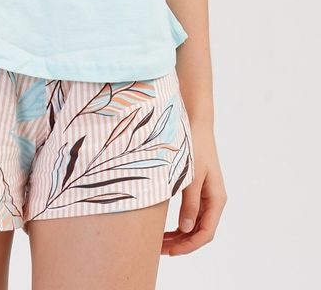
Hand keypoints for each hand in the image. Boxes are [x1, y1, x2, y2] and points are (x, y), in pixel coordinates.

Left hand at [161, 117, 227, 255]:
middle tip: (158, 250)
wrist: (195, 122)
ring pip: (193, 224)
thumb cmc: (194, 145)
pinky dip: (178, 223)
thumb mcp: (190, 175)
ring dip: (178, 235)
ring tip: (158, 242)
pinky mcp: (197, 188)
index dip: (188, 246)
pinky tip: (164, 227)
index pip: (205, 233)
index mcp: (216, 199)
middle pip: (199, 232)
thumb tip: (185, 229)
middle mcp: (213, 200)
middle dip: (181, 244)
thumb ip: (189, 203)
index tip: (170, 252)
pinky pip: (190, 213)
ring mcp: (205, 195)